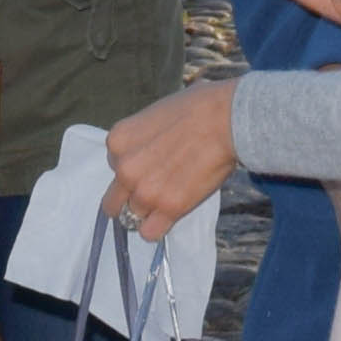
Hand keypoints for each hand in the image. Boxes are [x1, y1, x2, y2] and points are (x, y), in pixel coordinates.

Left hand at [103, 79, 238, 238]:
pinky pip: (149, 233)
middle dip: (130, 197)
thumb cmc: (198, 107)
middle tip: (153, 189)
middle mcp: (125, 169)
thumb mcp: (154, 115)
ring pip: (133, 217)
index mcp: (118, 141)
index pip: (114, 168)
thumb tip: (149, 151)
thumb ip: (141, 139)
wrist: (227, 118)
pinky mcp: (169, 208)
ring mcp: (145, 191)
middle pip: (114, 201)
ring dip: (149, 210)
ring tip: (172, 194)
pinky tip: (171, 214)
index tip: (153, 162)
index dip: (134, 167)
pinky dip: (158, 228)